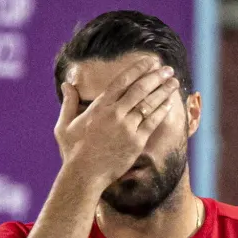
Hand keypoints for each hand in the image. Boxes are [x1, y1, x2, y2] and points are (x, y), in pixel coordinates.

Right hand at [54, 58, 180, 186]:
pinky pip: (153, 121)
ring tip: (173, 82)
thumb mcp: (64, 126)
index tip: (150, 62)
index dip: (138, 69)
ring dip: (163, 90)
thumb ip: (68, 103)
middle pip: (140, 89)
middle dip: (156, 76)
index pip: (123, 81)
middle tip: (167, 69)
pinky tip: (169, 102)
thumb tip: (66, 84)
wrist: (84, 175)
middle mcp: (115, 114)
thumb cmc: (73, 151)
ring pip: (149, 103)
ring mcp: (127, 127)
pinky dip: (162, 110)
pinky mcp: (136, 141)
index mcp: (99, 107)